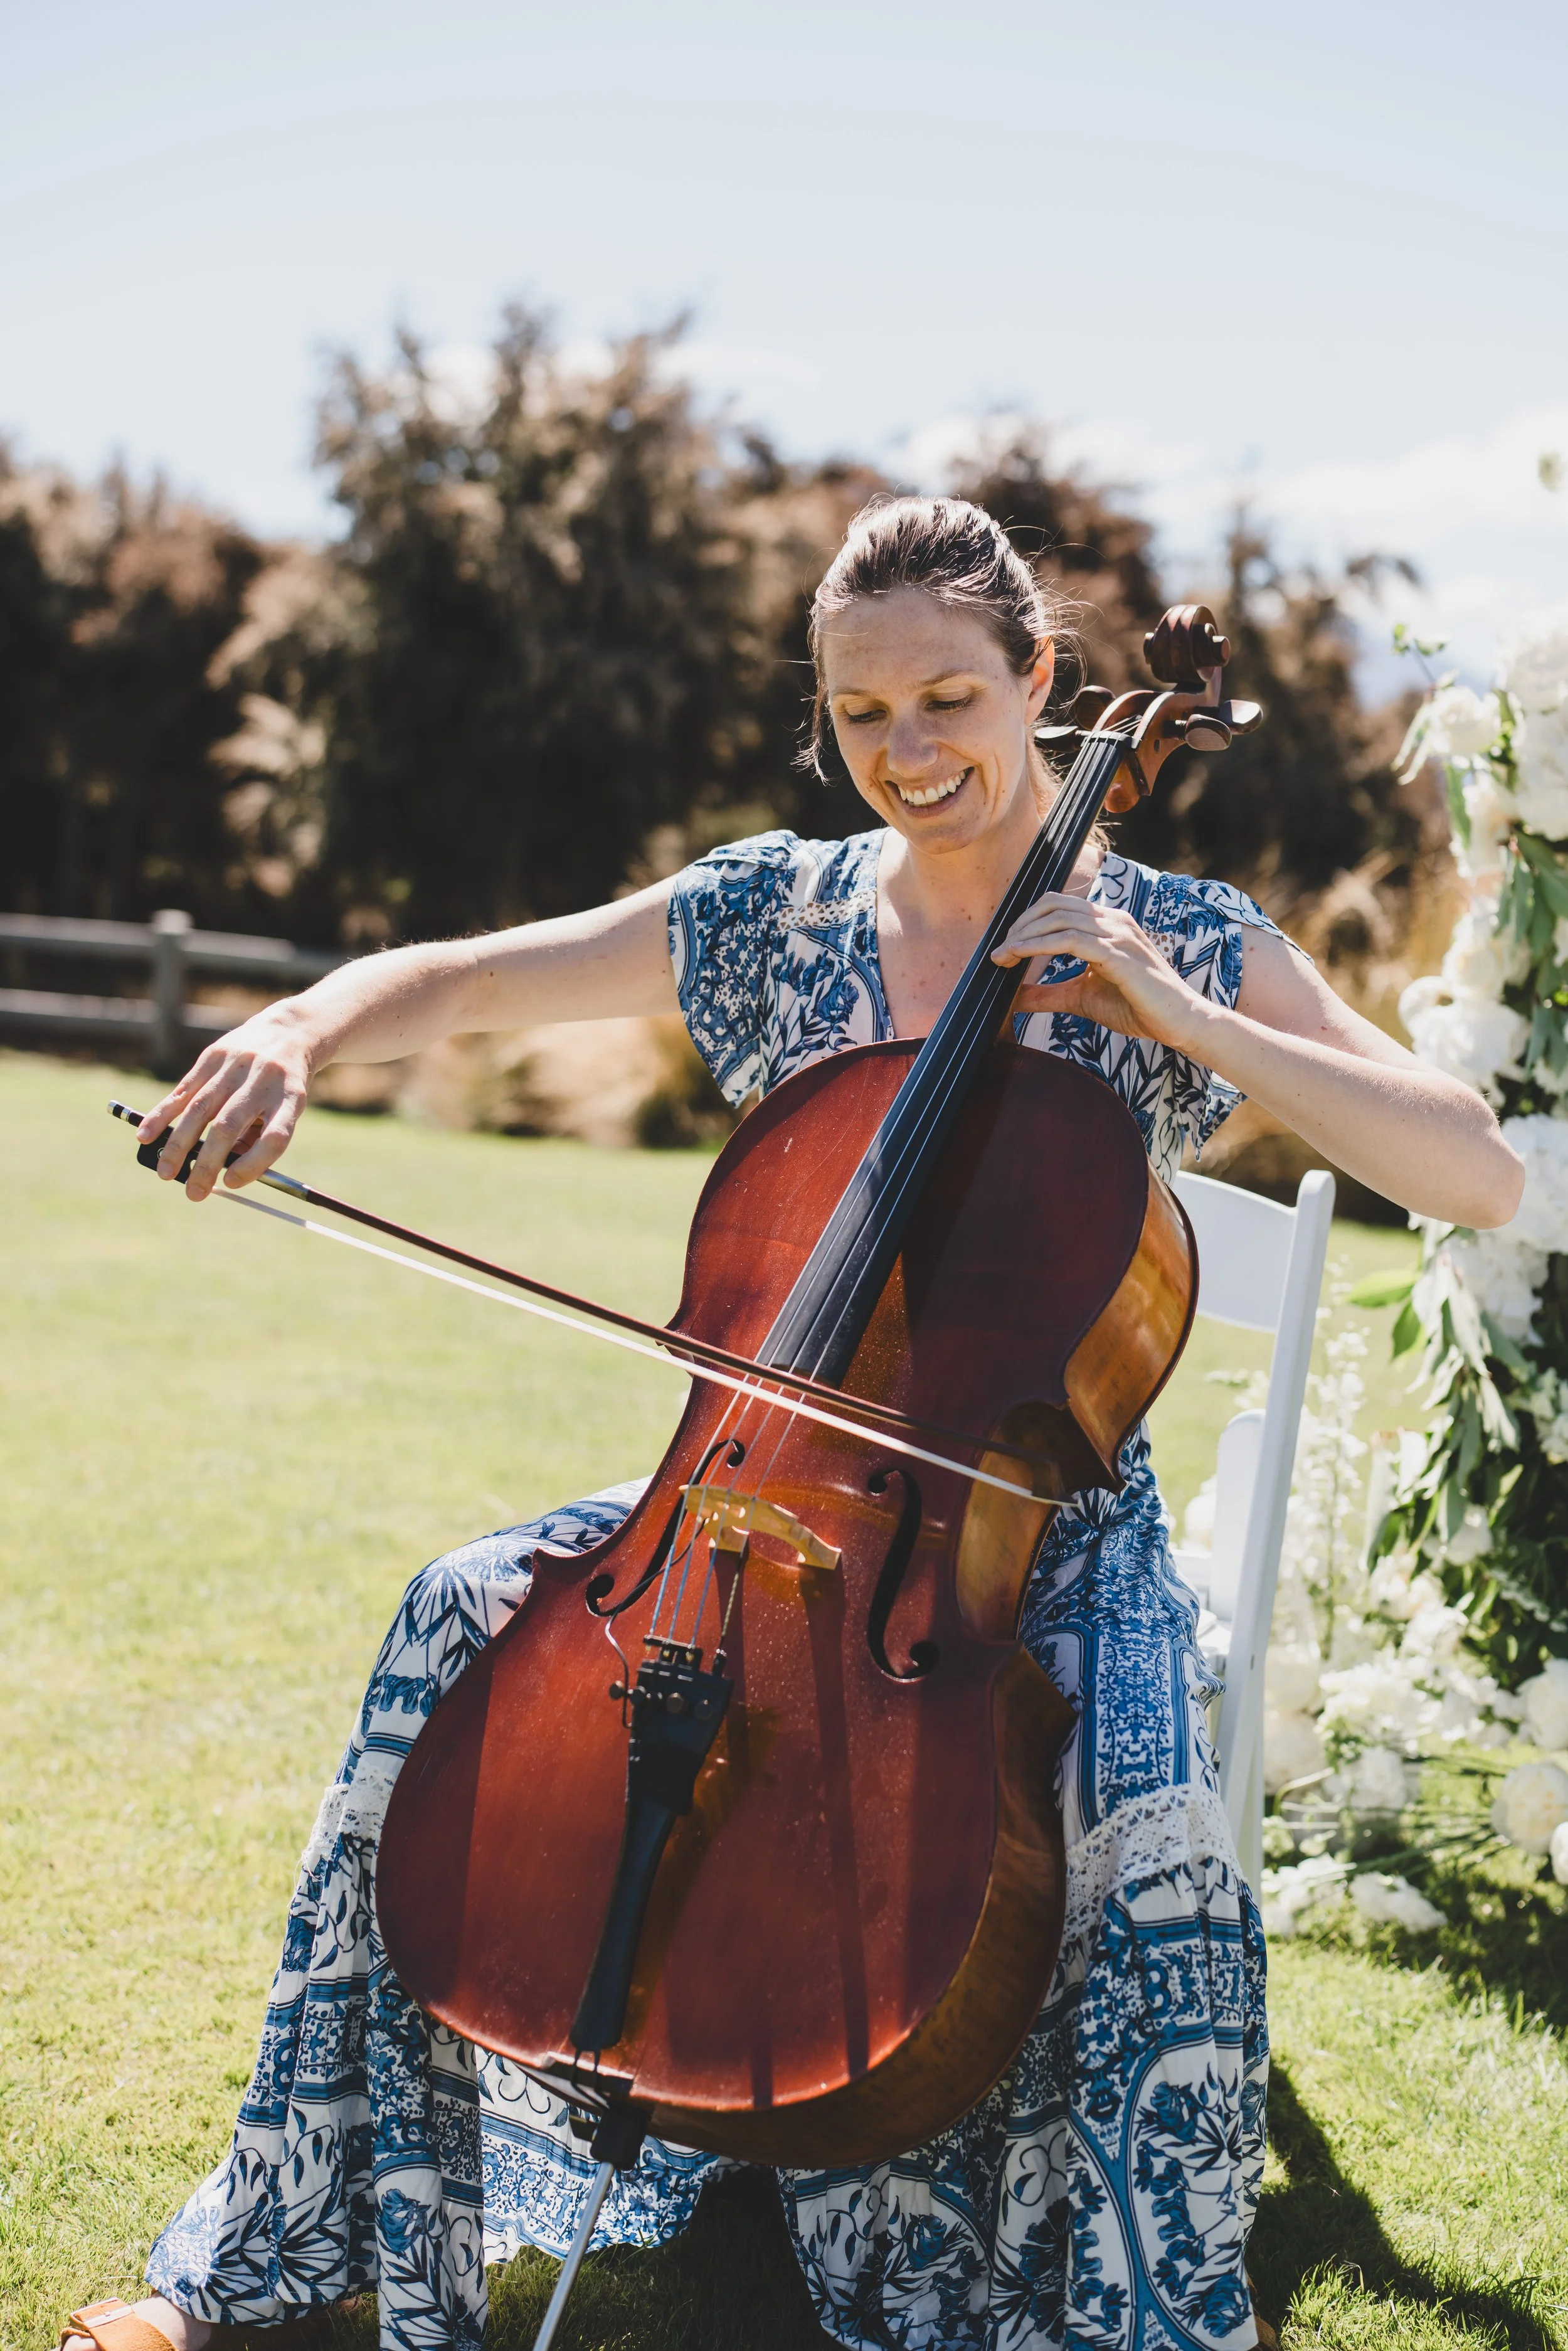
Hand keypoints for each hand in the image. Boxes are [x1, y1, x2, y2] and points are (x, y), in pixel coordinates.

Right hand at [136, 1007, 313, 1201]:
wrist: (289, 1031)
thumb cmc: (285, 1086)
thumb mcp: (287, 1110)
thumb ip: (257, 1138)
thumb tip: (221, 1170)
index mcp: (291, 1098)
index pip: (275, 1137)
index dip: (254, 1164)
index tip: (232, 1184)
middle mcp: (263, 1080)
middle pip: (229, 1126)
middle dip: (207, 1163)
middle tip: (194, 1193)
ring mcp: (236, 1065)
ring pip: (200, 1109)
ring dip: (179, 1145)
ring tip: (166, 1173)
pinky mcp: (214, 1056)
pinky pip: (183, 1089)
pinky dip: (162, 1114)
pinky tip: (146, 1135)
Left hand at [992, 894, 1206, 1051]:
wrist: (1178, 1022)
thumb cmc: (1137, 1008)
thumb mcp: (1080, 998)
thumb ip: (1048, 995)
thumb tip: (1013, 998)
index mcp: (1107, 925)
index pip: (1058, 907)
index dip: (1027, 923)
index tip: (1004, 948)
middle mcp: (1112, 921)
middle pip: (1053, 906)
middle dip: (1020, 926)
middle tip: (999, 952)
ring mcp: (1117, 933)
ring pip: (1058, 919)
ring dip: (1024, 936)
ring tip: (1003, 956)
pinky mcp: (1117, 952)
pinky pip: (1069, 939)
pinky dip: (1038, 946)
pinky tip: (1018, 957)